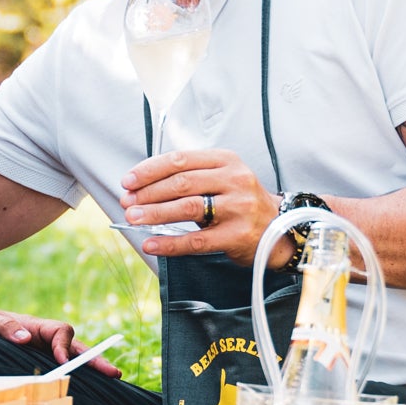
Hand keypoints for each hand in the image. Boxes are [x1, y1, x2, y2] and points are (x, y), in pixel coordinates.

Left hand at [0, 303, 121, 377]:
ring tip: (110, 379)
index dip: (64, 345)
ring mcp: (39, 350)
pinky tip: (84, 386)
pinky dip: (73, 374)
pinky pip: (57, 367)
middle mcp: (41, 337)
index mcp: (33, 324)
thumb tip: (26, 338)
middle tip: (114, 373)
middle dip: (94, 358)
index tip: (61, 361)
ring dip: (90, 367)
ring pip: (70, 356)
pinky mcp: (33, 361)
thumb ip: (4, 327)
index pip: (61, 331)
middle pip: (74, 346)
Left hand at [119, 147, 279, 261]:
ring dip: (154, 213)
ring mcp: (238, 207)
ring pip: (187, 208)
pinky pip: (196, 241)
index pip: (181, 160)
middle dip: (148, 193)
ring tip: (133, 218)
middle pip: (182, 183)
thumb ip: (189, 177)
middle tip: (127, 202)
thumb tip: (140, 188)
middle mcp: (235, 180)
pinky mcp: (237, 235)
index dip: (150, 170)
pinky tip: (151, 244)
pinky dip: (169, 243)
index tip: (128, 181)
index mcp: (226, 160)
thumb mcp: (221, 179)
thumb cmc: (238, 203)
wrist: (278, 230)